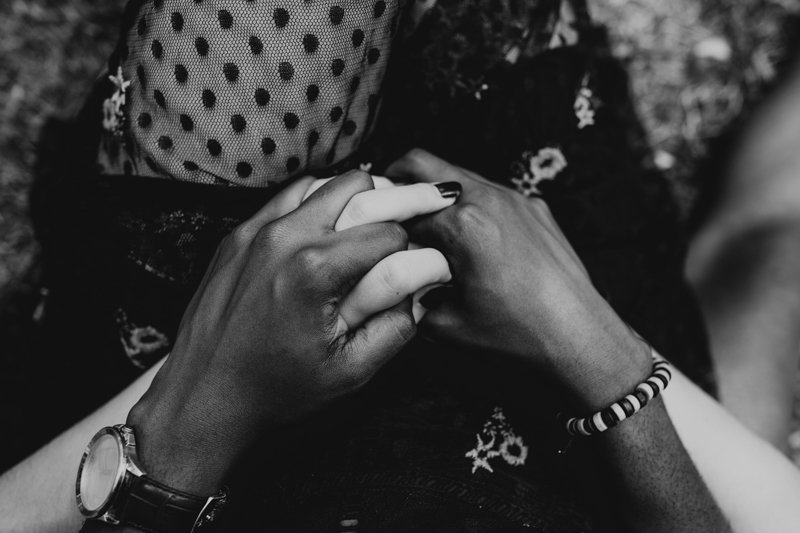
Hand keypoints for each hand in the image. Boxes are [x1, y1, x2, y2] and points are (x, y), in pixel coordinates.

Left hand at [127, 171, 452, 493]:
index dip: (415, 252)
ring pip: (327, 183)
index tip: (421, 268)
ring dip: (358, 200)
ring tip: (373, 229)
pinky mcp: (240, 233)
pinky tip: (330, 231)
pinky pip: (290, 196)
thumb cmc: (277, 389)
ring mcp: (257, 230)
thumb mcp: (351, 369)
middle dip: (397, 206)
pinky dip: (319, 204)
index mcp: (316, 270)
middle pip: (364, 188)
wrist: (204, 397)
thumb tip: (428, 282)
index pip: (391, 233)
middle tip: (417, 220)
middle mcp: (285, 237)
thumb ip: (398, 322)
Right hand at [388, 150, 651, 409]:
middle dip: (398, 180)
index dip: (378, 216)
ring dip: (436, 193)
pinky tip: (473, 241)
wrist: (578, 336)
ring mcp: (515, 199)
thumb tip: (392, 277)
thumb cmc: (516, 333)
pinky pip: (491, 193)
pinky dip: (471, 205)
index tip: (367, 224)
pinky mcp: (535, 207)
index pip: (400, 204)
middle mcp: (488, 199)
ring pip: (459, 175)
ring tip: (430, 228)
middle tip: (385, 203)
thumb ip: (410, 293)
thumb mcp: (445, 323)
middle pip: (424, 163)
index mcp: (462, 224)